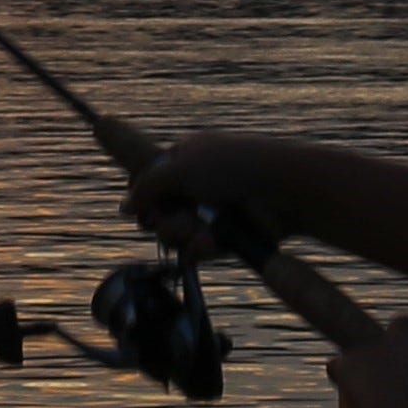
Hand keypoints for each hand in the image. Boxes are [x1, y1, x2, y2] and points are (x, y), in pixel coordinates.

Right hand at [121, 130, 304, 252]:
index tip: (141, 205)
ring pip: (175, 235)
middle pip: (156, 212)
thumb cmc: (233, 166)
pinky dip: (202, 247)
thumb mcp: (180, 166)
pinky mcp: (224, 238)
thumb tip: (124, 207)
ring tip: (199, 229)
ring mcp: (209, 212)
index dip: (140, 196)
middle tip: (169, 216)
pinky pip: (198, 250)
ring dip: (182, 233)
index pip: (146, 180)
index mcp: (183, 158)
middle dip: (161, 219)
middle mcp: (194, 185)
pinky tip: (212, 241)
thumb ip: (147, 186)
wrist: (282, 190)